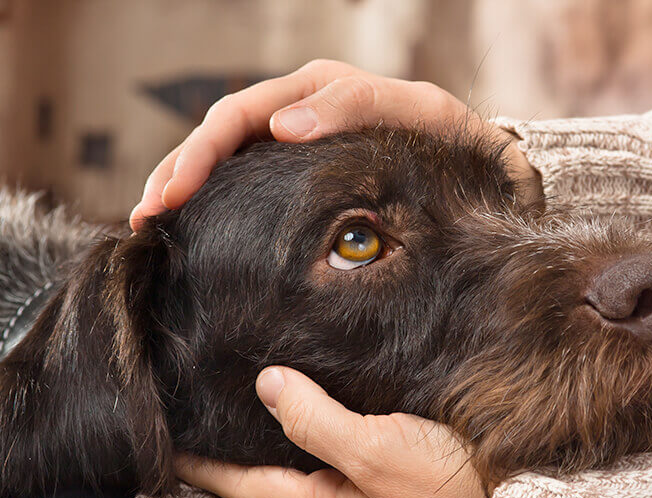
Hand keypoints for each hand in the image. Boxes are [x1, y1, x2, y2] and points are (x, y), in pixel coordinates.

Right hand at [132, 59, 540, 230]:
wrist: (477, 163)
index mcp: (317, 90)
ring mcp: (297, 141)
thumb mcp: (417, 112)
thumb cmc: (450, 139)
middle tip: (146, 218)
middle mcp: (299, 110)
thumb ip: (355, 106)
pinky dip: (215, 199)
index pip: (239, 114)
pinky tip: (193, 225)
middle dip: (177, 172)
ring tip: (151, 224)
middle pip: (219, 134)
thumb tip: (283, 126)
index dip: (201, 152)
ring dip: (184, 185)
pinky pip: (248, 179)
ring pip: (226, 157)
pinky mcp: (302, 173)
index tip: (174, 195)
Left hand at [176, 366, 494, 497]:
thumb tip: (267, 384)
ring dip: (274, 422)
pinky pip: (338, 432)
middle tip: (200, 404)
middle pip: (269, 465)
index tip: (169, 434)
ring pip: (303, 446)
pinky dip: (316, 412)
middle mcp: (336, 491)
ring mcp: (361, 475)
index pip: (245, 481)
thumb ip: (318, 422)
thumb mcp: (378, 453)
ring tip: (246, 389)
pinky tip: (316, 386)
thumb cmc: (449, 485)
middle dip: (233, 440)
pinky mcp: (388, 454)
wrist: (515, 492)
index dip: (205, 460)